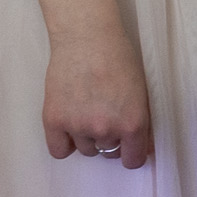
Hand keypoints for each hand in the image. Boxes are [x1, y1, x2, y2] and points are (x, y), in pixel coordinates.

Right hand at [38, 29, 156, 167]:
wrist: (86, 36)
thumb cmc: (119, 57)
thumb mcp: (141, 91)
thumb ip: (141, 122)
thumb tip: (143, 149)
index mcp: (132, 123)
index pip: (133, 160)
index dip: (131, 152)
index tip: (128, 145)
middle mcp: (105, 129)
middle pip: (108, 151)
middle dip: (109, 137)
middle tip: (104, 114)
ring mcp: (77, 126)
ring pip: (85, 150)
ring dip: (87, 137)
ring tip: (86, 111)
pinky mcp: (54, 120)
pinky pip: (58, 150)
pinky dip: (64, 143)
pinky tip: (68, 127)